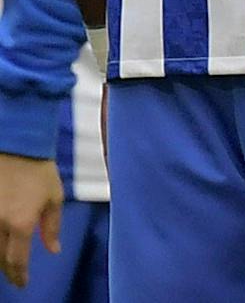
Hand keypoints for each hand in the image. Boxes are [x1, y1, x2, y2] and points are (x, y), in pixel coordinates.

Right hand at [0, 153, 60, 286]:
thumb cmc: (39, 170)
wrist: (16, 145)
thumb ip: (52, 226)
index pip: (16, 259)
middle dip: (7, 269)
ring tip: (6, 262)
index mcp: (21, 223)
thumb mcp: (54, 197)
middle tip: (15, 275)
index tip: (22, 283)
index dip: (19, 275)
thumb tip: (52, 249)